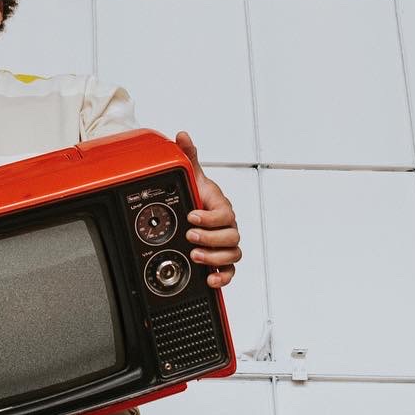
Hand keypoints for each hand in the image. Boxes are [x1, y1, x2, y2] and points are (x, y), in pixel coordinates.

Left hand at [175, 131, 240, 288]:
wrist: (196, 214)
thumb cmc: (198, 197)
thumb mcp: (192, 176)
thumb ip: (189, 156)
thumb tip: (182, 136)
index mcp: (221, 207)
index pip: (225, 214)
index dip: (210, 218)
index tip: (192, 216)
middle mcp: (227, 227)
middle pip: (231, 237)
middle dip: (210, 238)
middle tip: (191, 237)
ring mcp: (225, 245)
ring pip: (232, 255)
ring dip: (214, 258)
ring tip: (195, 256)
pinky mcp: (221, 261)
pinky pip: (229, 272)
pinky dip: (222, 277)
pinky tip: (209, 279)